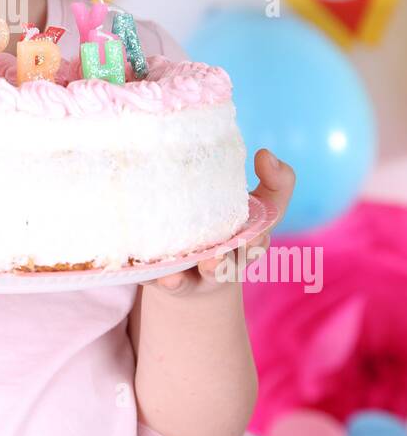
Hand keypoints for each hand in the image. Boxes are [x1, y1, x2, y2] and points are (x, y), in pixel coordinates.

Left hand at [146, 148, 296, 297]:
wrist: (194, 259)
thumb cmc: (229, 221)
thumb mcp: (258, 204)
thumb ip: (276, 180)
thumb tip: (267, 154)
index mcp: (247, 244)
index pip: (256, 244)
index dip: (256, 243)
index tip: (253, 238)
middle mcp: (222, 262)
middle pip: (227, 267)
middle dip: (224, 265)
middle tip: (215, 260)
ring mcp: (194, 272)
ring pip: (194, 279)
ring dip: (189, 277)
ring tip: (183, 274)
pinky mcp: (167, 278)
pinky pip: (163, 281)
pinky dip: (162, 280)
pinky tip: (159, 276)